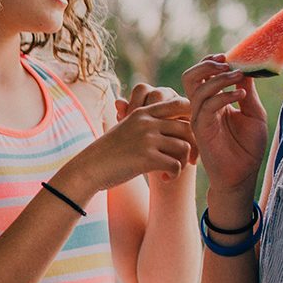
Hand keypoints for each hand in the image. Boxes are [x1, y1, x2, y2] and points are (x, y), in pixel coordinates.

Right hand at [71, 92, 194, 193]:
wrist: (88, 169)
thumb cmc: (109, 152)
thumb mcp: (126, 128)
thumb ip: (147, 121)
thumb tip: (172, 116)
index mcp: (144, 113)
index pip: (180, 104)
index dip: (192, 118)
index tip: (189, 136)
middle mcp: (147, 122)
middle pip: (187, 127)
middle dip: (193, 145)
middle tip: (189, 160)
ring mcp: (147, 139)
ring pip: (184, 147)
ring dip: (183, 163)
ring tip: (172, 170)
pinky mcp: (146, 158)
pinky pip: (175, 165)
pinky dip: (174, 174)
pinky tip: (165, 178)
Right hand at [184, 56, 267, 196]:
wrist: (241, 175)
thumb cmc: (247, 147)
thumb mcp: (254, 113)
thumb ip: (247, 92)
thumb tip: (245, 67)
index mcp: (213, 102)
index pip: (203, 75)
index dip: (212, 61)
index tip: (229, 56)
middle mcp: (202, 108)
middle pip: (190, 77)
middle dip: (206, 65)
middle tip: (226, 62)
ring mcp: (200, 118)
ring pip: (197, 88)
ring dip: (219, 78)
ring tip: (238, 77)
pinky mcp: (201, 130)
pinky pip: (207, 106)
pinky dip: (224, 96)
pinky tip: (240, 95)